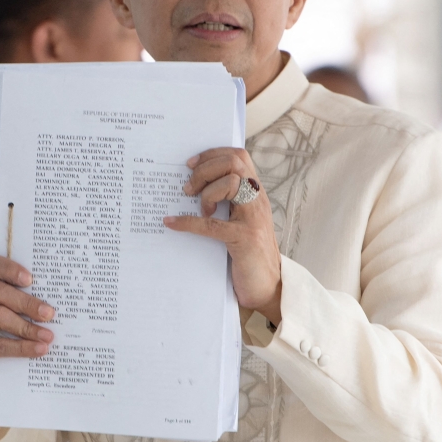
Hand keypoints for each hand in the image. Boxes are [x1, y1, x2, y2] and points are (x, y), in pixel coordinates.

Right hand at [0, 254, 54, 436]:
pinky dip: (23, 347)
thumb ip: (21, 299)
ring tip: (48, 335)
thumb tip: (55, 297)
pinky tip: (40, 349)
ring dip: (28, 326)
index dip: (8, 268)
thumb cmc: (3, 333)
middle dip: (27, 302)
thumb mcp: (9, 311)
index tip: (30, 278)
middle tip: (50, 313)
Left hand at [164, 148, 282, 324]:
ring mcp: (253, 218)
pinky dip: (187, 222)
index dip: (212, 154)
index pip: (238, 156)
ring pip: (231, 183)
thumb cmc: (248, 252)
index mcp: (255, 192)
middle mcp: (257, 200)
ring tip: (199, 209)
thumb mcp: (239, 219)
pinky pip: (212, 224)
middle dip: (205, 170)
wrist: (269, 287)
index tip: (191, 164)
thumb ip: (226, 201)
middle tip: (188, 188)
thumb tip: (190, 186)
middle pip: (233, 163)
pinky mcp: (244, 239)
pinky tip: (172, 223)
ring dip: (206, 192)